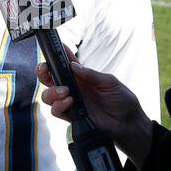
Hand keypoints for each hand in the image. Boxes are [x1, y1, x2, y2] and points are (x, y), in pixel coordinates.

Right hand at [38, 45, 155, 167]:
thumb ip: (91, 74)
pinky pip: (56, 111)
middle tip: (45, 70)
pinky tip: (70, 102)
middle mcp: (73, 88)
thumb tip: (73, 66)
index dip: (56, 55)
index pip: (64, 63)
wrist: (127, 123)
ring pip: (48, 95)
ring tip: (65, 92)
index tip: (52, 48)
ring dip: (52, 91)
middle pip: (49, 78)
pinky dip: (59, 105)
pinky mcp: (71, 116)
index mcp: (82, 77)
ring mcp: (70, 102)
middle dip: (42, 72)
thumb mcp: (109, 82)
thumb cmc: (121, 99)